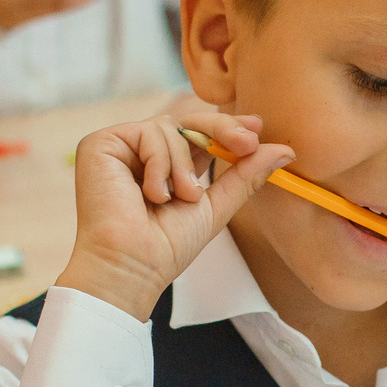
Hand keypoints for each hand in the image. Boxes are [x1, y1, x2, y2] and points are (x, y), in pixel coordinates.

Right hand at [52, 111, 291, 319]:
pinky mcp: (100, 144)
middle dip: (221, 129)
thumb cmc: (167, 247)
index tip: (256, 127)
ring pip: (170, 127)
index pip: (197, 134)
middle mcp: (140, 154)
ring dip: (184, 167)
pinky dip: (160, 165)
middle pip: (186, 121)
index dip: (226, 126)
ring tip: (180, 198)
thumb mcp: (215, 206)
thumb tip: (286, 150)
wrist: (133, 265)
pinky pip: (148, 132)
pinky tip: (152, 194)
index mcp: (165, 167)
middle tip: (247, 143)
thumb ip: (246, 175)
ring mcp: (120, 147)